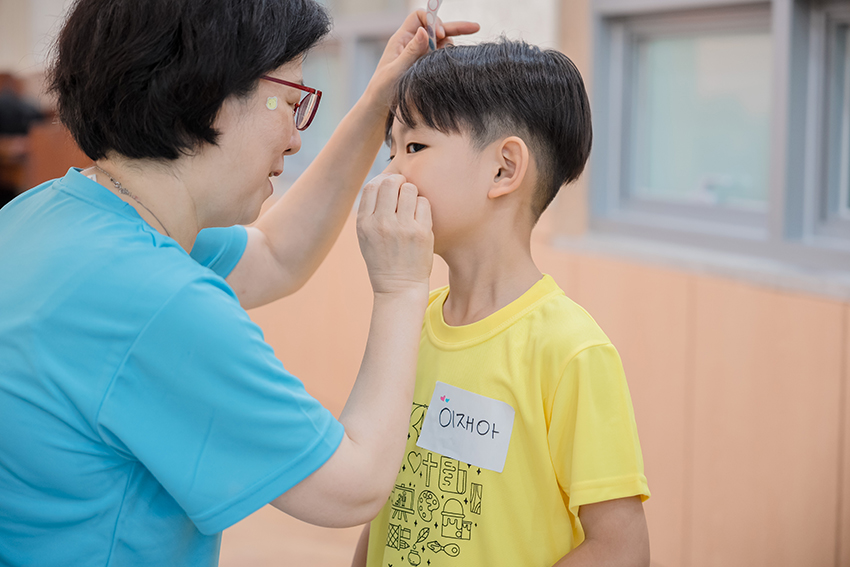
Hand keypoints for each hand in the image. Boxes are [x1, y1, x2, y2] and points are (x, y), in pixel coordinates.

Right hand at [357, 173, 432, 294]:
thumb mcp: (366, 237)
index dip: (381, 181)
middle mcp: (381, 223)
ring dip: (411, 192)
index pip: (371, 187)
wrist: (399, 287)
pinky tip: (419, 215)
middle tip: (403, 187)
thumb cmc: (383, 259)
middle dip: (398, 181)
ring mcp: (402, 227)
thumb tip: (383, 181)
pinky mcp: (421, 232)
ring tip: (411, 203)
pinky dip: (422, 204)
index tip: (389, 185)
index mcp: (364, 223)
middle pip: (389, 183)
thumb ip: (370, 212)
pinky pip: (424, 203)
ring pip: (409, 189)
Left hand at [365, 10, 479, 102]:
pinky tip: (453, 66)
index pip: (419, 17)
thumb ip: (410, 52)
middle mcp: (412, 44)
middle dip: (455, 27)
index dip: (432, 21)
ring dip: (449, 47)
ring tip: (450, 61)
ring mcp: (420, 55)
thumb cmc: (382, 89)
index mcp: (402, 39)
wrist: (379, 107)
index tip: (439, 35)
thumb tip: (423, 31)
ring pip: (441, 43)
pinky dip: (449, 58)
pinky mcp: (426, 67)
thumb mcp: (396, 70)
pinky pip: (441, 57)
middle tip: (475, 27)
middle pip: (436, 28)